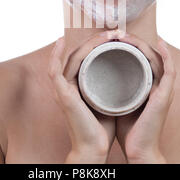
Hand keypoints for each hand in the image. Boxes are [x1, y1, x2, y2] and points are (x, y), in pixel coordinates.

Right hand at [48, 31, 121, 162]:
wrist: (95, 147)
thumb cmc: (101, 127)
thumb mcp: (107, 99)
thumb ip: (108, 85)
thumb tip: (125, 71)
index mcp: (78, 84)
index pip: (86, 57)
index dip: (99, 44)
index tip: (117, 37)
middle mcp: (68, 83)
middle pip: (79, 53)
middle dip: (97, 40)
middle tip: (116, 32)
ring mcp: (63, 88)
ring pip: (71, 57)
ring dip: (88, 43)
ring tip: (106, 35)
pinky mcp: (61, 93)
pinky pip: (54, 70)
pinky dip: (55, 55)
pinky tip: (62, 41)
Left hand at [114, 32, 175, 163]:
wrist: (139, 150)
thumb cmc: (130, 130)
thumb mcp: (120, 102)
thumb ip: (115, 89)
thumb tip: (98, 76)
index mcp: (147, 86)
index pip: (139, 59)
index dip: (129, 46)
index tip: (112, 38)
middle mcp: (157, 85)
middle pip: (148, 55)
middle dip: (133, 42)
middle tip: (117, 33)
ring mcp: (163, 89)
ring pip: (157, 58)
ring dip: (144, 44)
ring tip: (127, 35)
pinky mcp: (165, 96)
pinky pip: (170, 71)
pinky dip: (167, 56)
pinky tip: (159, 43)